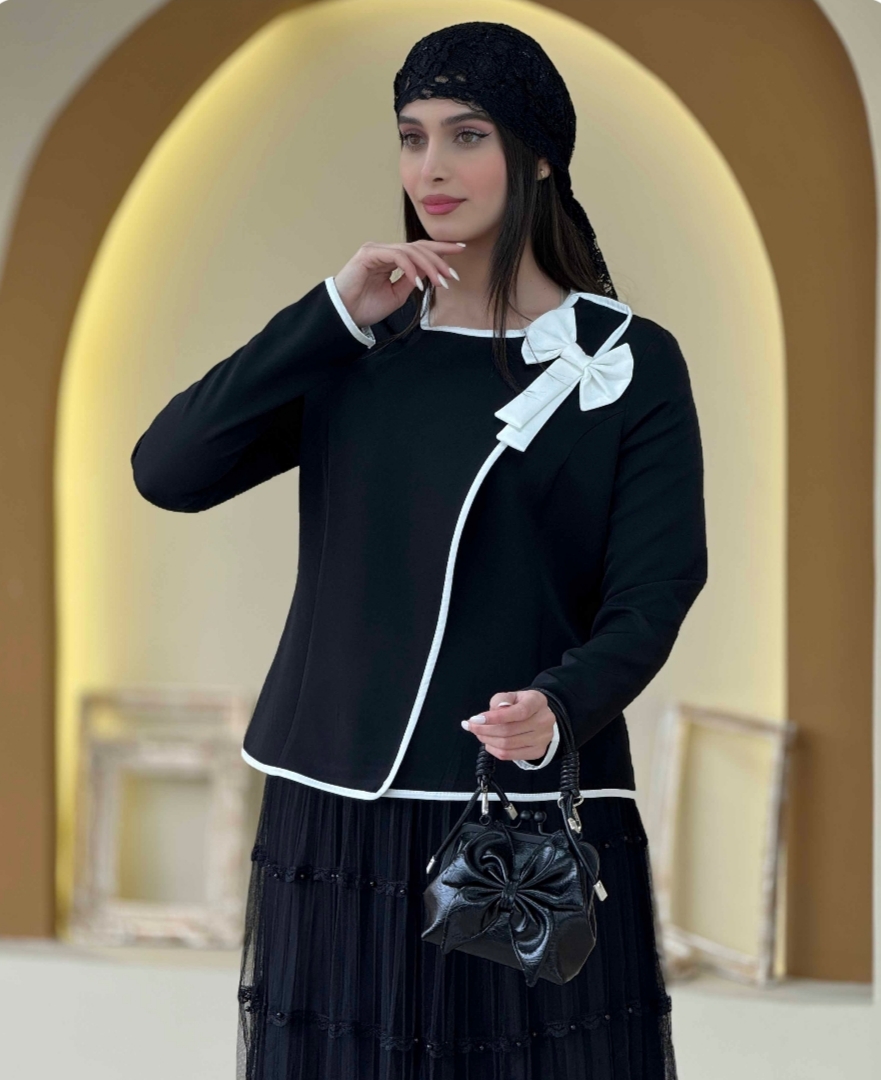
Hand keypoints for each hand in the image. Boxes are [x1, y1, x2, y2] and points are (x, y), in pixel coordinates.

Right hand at [333, 239, 465, 328]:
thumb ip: (411, 282)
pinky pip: (396, 257)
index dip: (440, 249)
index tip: (461, 250)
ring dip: (428, 267)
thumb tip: (428, 273)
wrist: (345, 315)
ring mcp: (376, 250)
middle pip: (418, 247)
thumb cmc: (366, 307)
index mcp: (391, 259)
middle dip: (439, 259)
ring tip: (439, 282)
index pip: (419, 250)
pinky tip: (418, 283)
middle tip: (452, 275)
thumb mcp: (397, 295)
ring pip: (410, 251)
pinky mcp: (369, 254)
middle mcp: (385, 251)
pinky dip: (410, 269)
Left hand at [460, 689, 555, 762]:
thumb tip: (494, 711)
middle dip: (484, 729)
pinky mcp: (537, 752)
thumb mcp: (512, 696)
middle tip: (471, 726)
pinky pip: (510, 755)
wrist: (539, 716)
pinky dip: (494, 750)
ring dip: (487, 740)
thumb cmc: (521, 704)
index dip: (495, 717)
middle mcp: (544, 721)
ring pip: (507, 744)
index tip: (475, 719)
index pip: (518, 712)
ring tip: (478, 733)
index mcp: (537, 702)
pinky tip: (488, 743)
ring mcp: (542, 739)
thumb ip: (501, 700)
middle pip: (509, 730)